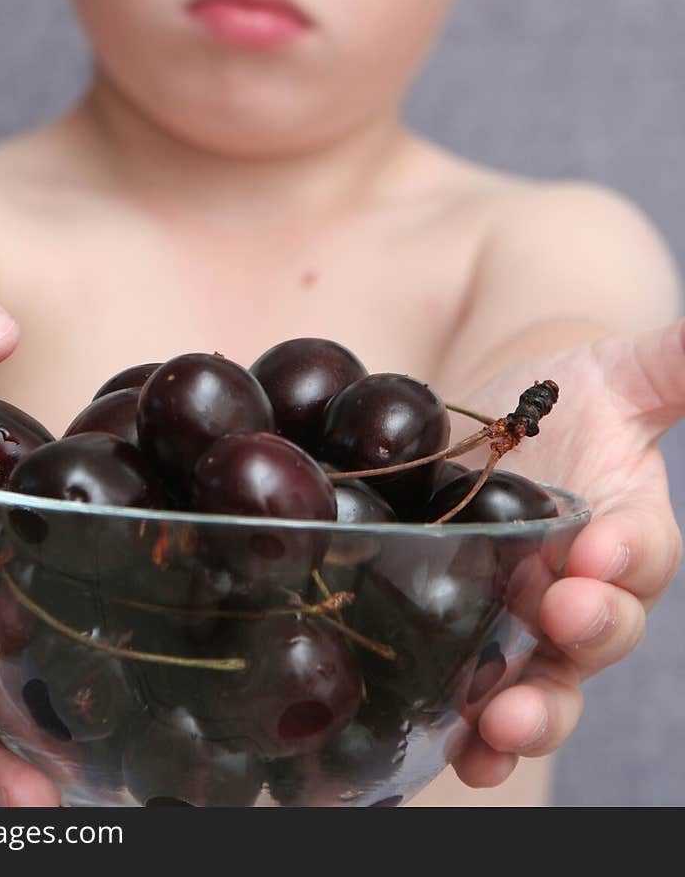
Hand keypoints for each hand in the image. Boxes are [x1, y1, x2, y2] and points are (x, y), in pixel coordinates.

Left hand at [446, 320, 684, 787]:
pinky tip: (454, 752)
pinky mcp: (472, 637)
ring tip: (499, 726)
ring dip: (529, 712)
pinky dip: (469, 734)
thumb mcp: (618, 370)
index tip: (595, 548)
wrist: (495, 427)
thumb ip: (676, 364)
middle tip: (560, 619)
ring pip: (546, 684)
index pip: (642, 553)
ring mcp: (529, 624)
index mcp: (627, 531)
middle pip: (600, 632)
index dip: (626, 557)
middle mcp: (585, 589)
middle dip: (585, 634)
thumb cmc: (565, 397)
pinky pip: (479, 699)